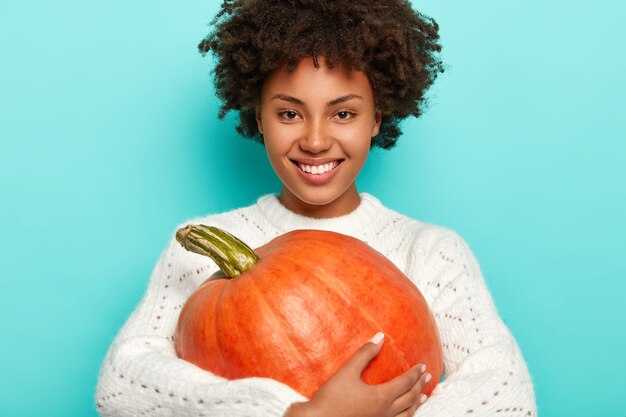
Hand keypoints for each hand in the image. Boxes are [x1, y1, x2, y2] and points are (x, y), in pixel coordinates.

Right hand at [285, 332, 430, 416]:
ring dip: (417, 403)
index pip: (405, 383)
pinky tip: (405, 413)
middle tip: (427, 376)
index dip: (415, 373)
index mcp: (382, 397)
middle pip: (410, 398)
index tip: (423, 366)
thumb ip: (365, 353)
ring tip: (423, 396)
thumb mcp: (347, 371)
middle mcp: (386, 412)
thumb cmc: (331, 398)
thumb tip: (380, 337)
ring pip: (407, 414)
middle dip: (420, 386)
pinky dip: (407, 416)